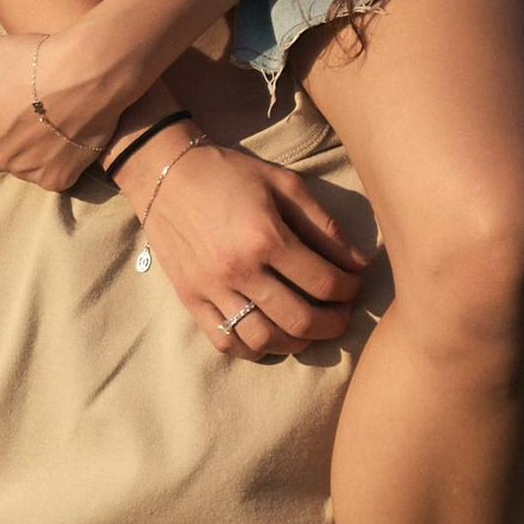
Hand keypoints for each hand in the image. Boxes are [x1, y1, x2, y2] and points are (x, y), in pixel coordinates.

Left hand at [0, 30, 117, 188]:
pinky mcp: (55, 180)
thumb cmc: (32, 60)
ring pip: (22, 157)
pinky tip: (67, 131)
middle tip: (30, 100)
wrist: (86, 74)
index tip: (5, 86)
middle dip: (5, 126)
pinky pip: (51, 168)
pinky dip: (58, 154)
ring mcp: (23, 173)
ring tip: (53, 114)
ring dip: (31, 142)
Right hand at [124, 138, 365, 360]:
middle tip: (342, 314)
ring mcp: (212, 289)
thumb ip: (323, 224)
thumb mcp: (283, 183)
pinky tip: (269, 336)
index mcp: (266, 237)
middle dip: (333, 323)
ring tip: (310, 329)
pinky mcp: (191, 299)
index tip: (354, 284)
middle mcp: (239, 270)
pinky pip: (225, 341)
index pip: (323, 282)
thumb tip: (358, 263)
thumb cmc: (229, 173)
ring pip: (264, 340)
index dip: (349, 289)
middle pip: (300, 319)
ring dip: (297, 342)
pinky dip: (252, 349)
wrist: (165, 174)